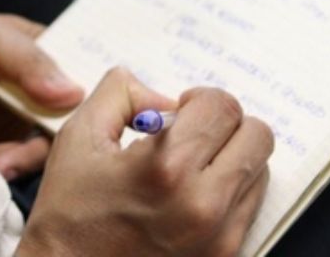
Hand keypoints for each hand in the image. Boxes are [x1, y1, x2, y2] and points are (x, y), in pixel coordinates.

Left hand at [0, 0, 82, 158]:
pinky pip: (3, 166)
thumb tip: (73, 93)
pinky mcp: (0, 148)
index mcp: (55, 60)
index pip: (90, 89)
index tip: (75, 136)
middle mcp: (48, 96)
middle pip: (66, 132)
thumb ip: (27, 61)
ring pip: (34, 155)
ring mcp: (24, 125)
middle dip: (34, 150)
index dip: (92, 113)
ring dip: (3, 162)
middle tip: (3, 162)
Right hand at [17, 69, 273, 256]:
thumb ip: (122, 92)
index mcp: (167, 166)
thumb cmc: (70, 212)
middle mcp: (204, 204)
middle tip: (193, 133)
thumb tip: (164, 96)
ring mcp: (220, 238)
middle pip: (258, 136)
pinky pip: (250, 208)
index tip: (179, 110)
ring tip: (189, 168)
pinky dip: (229, 192)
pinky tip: (190, 196)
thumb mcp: (79, 136)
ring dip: (231, 158)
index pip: (223, 107)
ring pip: (260, 172)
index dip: (199, 99)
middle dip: (225, 124)